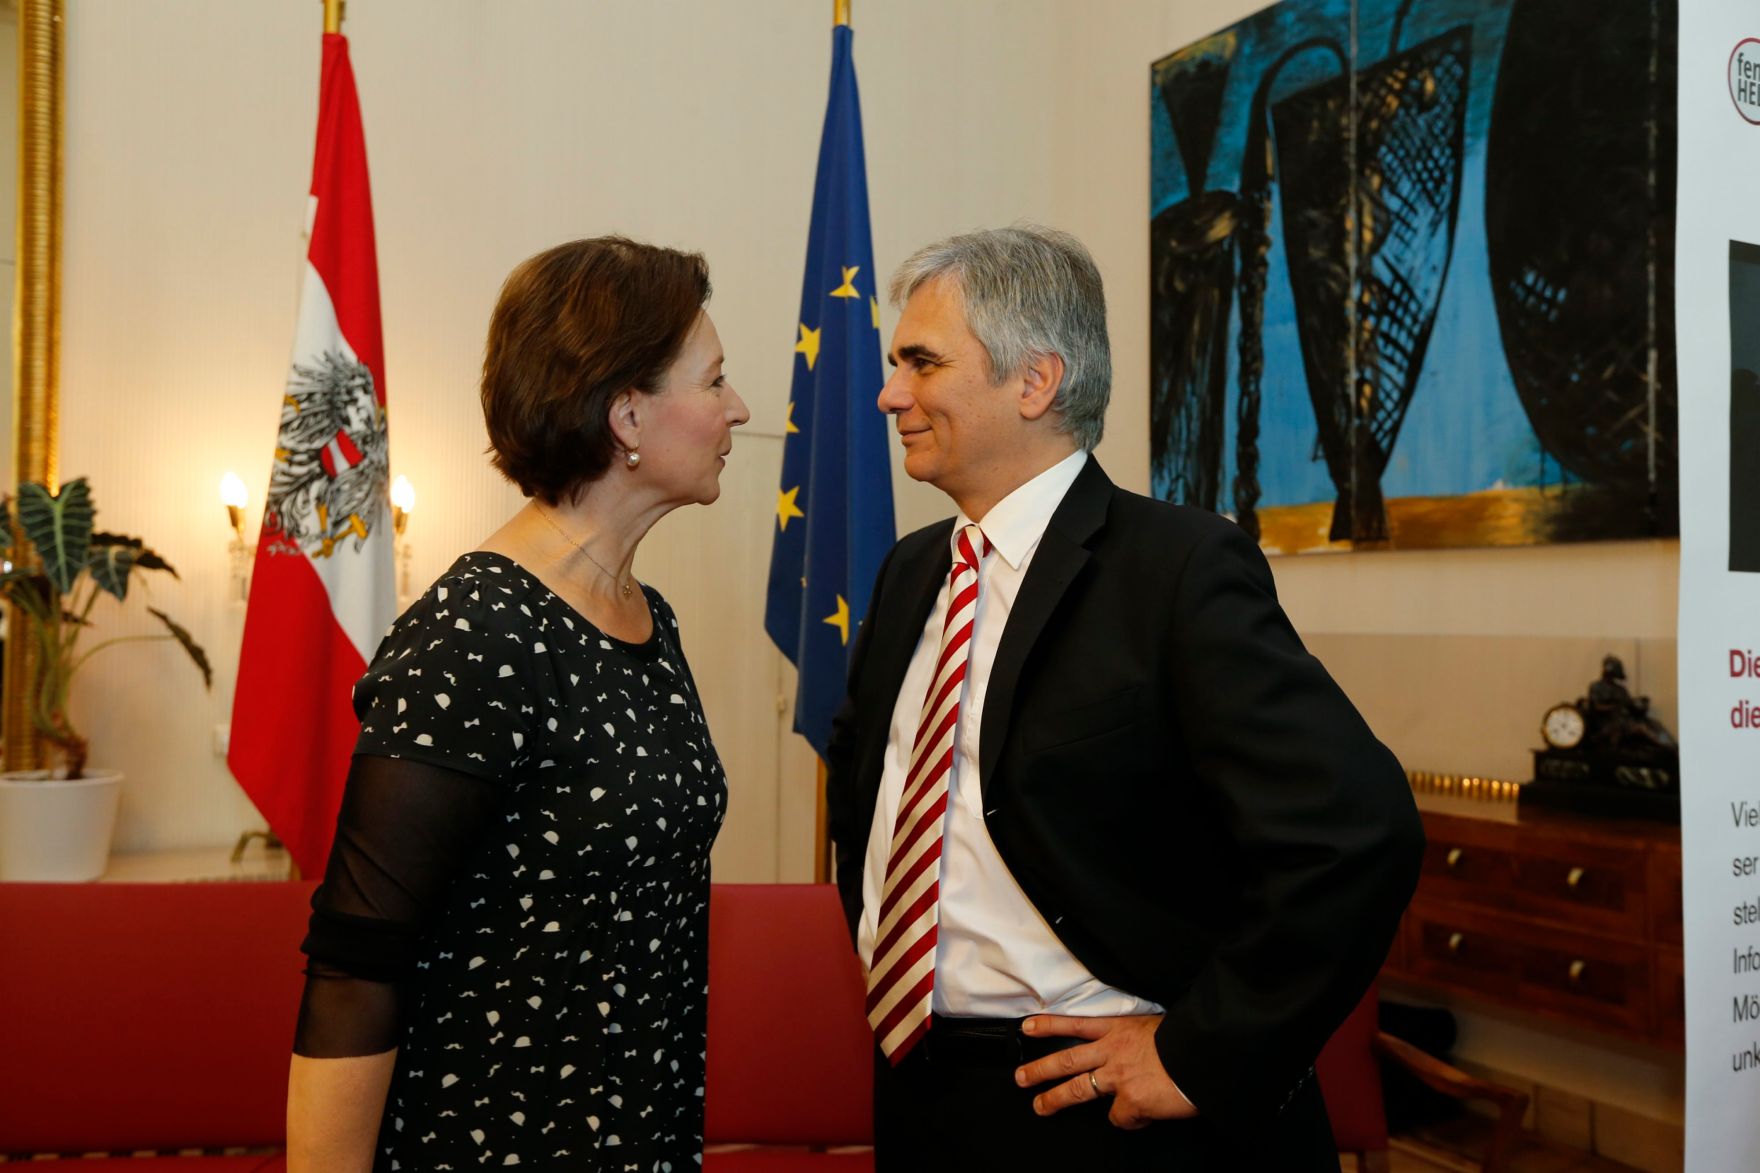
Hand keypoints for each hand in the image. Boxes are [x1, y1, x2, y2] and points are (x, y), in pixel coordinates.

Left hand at [1014, 1014, 1197, 1129]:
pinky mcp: (1130, 1101)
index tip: (1027, 1027)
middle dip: (1040, 1069)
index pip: (1075, 1024)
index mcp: (1119, 1028)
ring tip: (1039, 1107)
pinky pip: (1119, 1117)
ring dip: (1054, 1099)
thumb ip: (1135, 1038)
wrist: (1203, 1054)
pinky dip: (1127, 1119)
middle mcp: (1112, 1050)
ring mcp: (1118, 1077)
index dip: (1049, 1026)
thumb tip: (1131, 1052)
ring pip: (1077, 1089)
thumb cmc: (1184, 1040)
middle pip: (1066, 1060)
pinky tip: (1139, 1116)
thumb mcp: (1155, 1026)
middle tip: (1020, 1077)